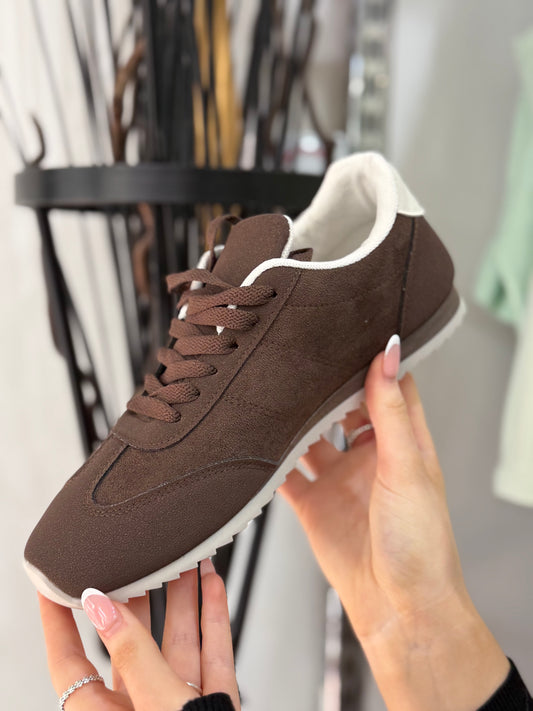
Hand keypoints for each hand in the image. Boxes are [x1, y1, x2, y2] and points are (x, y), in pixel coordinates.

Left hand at [39, 559, 238, 710]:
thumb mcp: (154, 706)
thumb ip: (132, 654)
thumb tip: (99, 605)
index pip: (69, 659)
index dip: (58, 619)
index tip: (53, 579)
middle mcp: (137, 709)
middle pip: (131, 639)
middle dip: (139, 593)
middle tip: (140, 553)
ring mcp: (177, 707)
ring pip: (177, 640)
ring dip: (184, 597)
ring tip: (185, 558)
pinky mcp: (212, 708)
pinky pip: (212, 655)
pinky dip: (214, 618)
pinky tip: (212, 587)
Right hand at [280, 339, 508, 709]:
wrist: (398, 608)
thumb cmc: (421, 544)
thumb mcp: (407, 467)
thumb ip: (390, 411)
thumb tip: (389, 355)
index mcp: (402, 442)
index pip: (389, 386)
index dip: (372, 360)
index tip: (350, 330)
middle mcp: (369, 456)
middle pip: (344, 406)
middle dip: (324, 385)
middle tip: (299, 356)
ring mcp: (339, 479)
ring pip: (310, 436)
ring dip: (294, 419)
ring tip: (272, 391)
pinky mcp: (313, 504)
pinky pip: (285, 473)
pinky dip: (270, 459)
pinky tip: (255, 442)